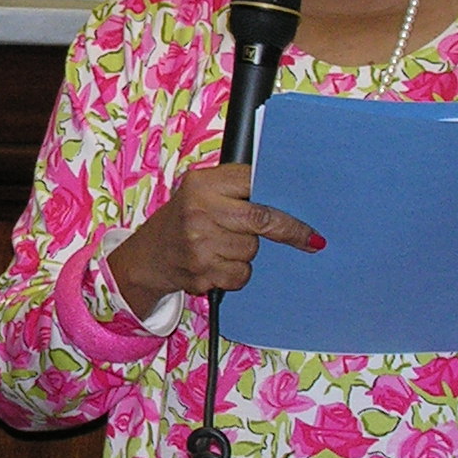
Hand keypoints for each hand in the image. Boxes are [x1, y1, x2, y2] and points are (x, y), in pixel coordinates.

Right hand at [106, 164, 322, 317]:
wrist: (147, 258)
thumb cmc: (184, 220)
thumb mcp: (201, 192)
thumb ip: (236, 188)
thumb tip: (288, 199)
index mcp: (201, 184)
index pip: (254, 183)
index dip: (283, 198)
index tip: (307, 211)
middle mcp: (198, 211)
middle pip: (261, 220)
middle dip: (289, 231)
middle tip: (310, 240)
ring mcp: (198, 245)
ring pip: (251, 250)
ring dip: (247, 252)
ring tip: (225, 246)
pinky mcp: (201, 273)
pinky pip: (241, 275)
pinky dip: (236, 273)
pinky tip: (219, 265)